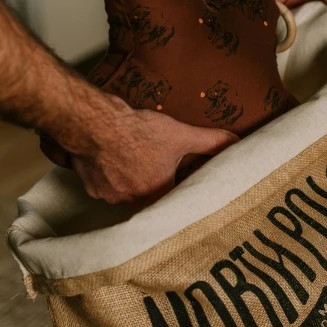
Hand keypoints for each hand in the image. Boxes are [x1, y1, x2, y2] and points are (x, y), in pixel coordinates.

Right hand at [68, 96, 237, 205]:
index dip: (176, 188)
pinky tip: (113, 160)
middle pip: (148, 196)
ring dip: (130, 179)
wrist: (95, 123)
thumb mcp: (180, 134)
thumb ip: (210, 141)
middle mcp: (132, 202)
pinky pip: (104, 186)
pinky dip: (109, 175)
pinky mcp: (91, 187)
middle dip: (152, 182)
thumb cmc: (138, 131)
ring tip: (135, 160)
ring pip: (125, 192)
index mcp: (156, 195)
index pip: (172, 199)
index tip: (177, 179)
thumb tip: (235, 141)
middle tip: (154, 165)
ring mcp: (109, 196)